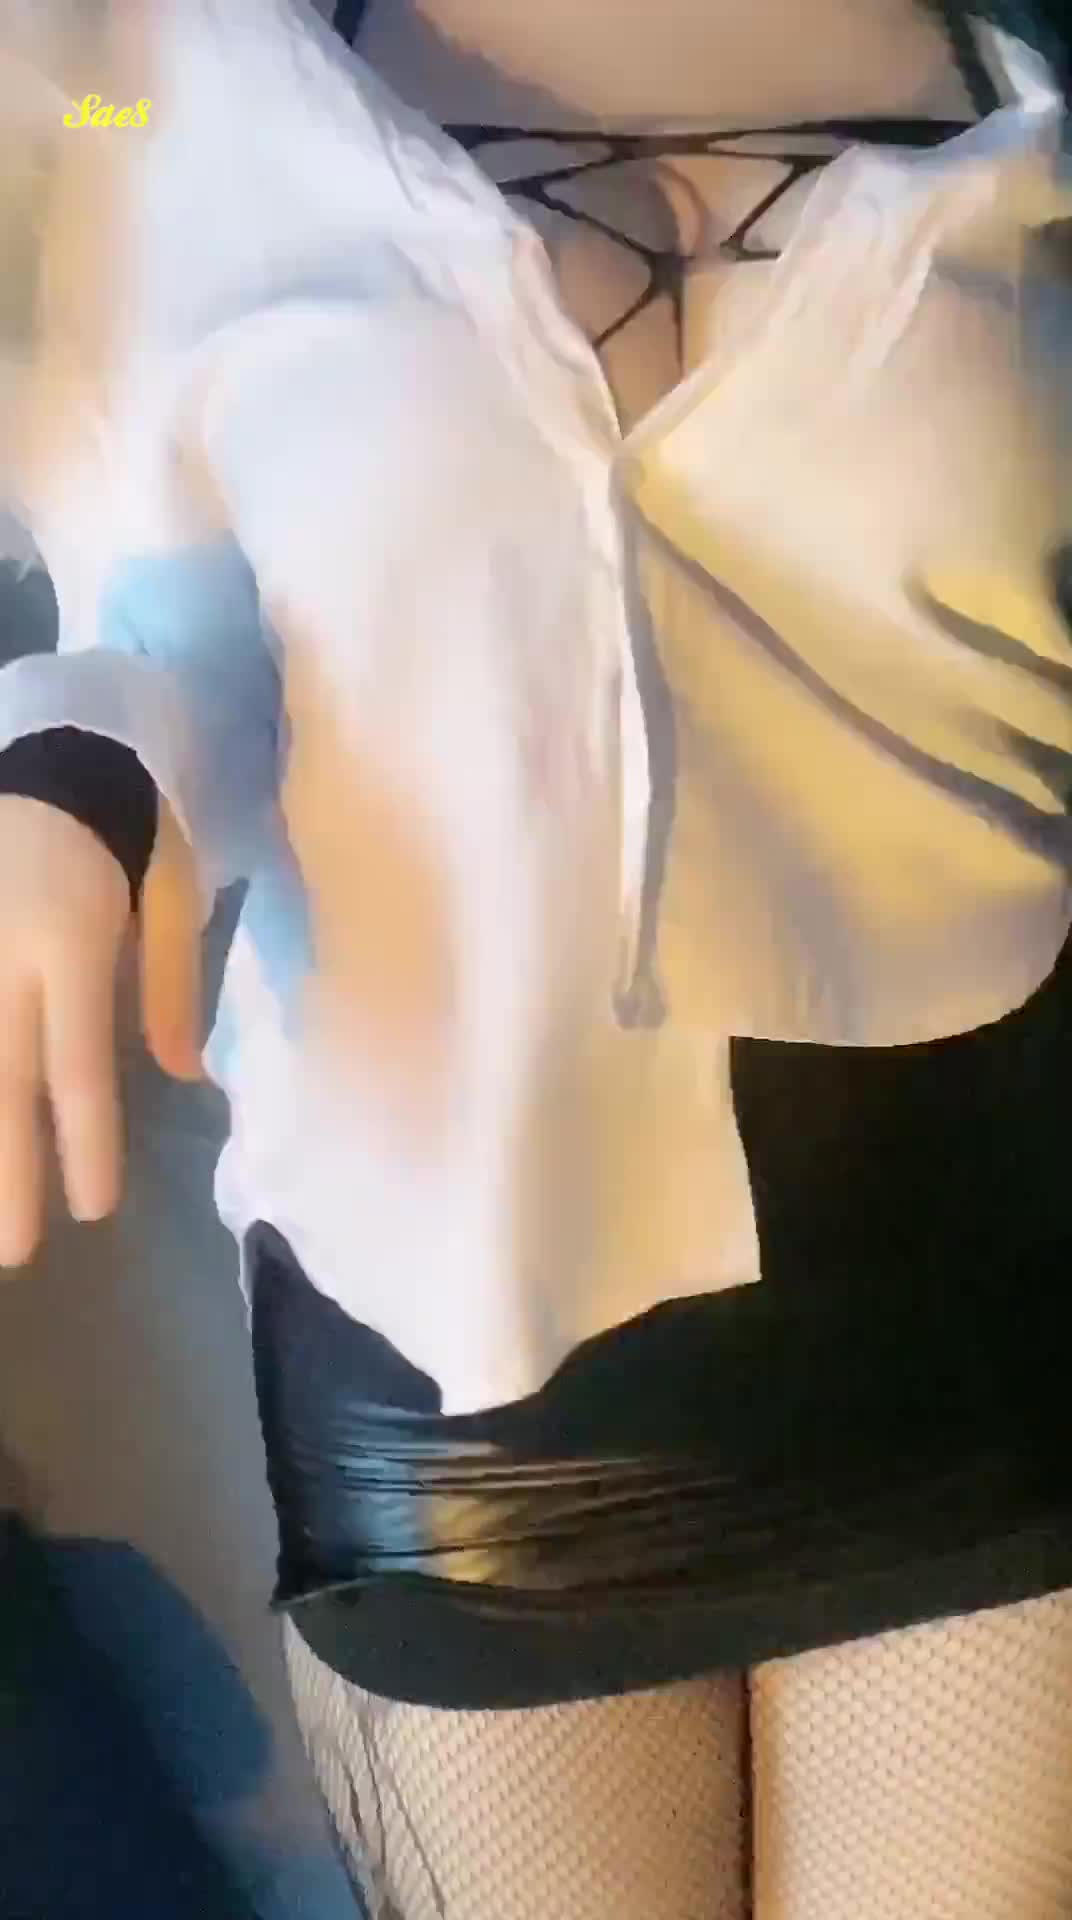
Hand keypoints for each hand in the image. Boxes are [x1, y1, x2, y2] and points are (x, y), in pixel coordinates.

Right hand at [0, 794, 201, 1266]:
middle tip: (14, 1253)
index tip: (92, 1210)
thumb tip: (188, 1079)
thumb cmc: (126, 828)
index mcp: (70, 942)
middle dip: (6, 1174)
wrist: (53, 752)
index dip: (85, 1142)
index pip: (77, 1064)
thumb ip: (172, 986)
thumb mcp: (172, 892)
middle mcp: (0, 958)